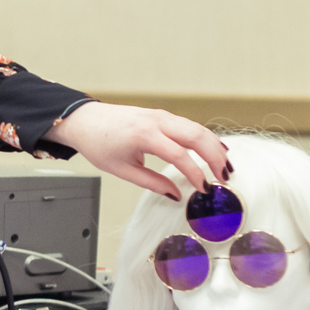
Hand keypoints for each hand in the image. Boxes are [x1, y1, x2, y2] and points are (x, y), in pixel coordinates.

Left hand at [43, 102, 231, 201]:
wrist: (84, 120)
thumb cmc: (98, 143)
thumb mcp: (122, 170)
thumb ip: (151, 183)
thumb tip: (175, 195)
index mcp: (143, 135)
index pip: (179, 155)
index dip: (195, 173)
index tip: (204, 189)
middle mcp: (155, 121)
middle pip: (196, 136)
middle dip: (214, 157)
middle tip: (224, 177)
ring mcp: (160, 115)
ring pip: (196, 128)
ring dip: (214, 146)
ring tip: (225, 166)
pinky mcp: (161, 115)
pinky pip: (188, 125)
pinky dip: (204, 137)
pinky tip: (215, 148)